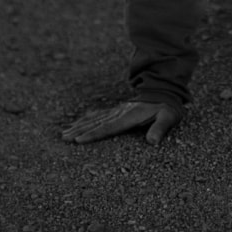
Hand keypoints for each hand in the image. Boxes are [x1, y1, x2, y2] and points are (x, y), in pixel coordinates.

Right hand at [63, 100, 182, 145]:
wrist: (165, 90)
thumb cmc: (167, 107)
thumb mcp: (168, 117)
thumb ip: (160, 128)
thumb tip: (152, 142)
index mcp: (129, 116)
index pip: (108, 127)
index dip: (93, 134)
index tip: (79, 140)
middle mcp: (120, 113)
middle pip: (96, 123)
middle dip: (79, 131)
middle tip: (64, 138)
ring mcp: (118, 111)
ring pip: (95, 119)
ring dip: (80, 126)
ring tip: (65, 133)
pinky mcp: (118, 111)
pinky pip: (99, 115)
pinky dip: (87, 119)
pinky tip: (79, 122)